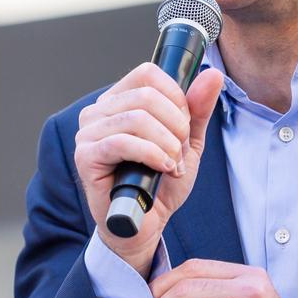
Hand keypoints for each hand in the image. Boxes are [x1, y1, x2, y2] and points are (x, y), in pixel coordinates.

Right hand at [74, 63, 223, 275]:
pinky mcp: (85, 156)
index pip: (149, 73)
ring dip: (167, 145)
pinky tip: (163, 169)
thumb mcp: (188, 141)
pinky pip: (123, 142)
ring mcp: (88, 132)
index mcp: (120, 99)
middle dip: (176, 126)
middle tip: (180, 152)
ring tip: (172, 165)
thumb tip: (212, 74)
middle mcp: (98, 110)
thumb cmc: (161, 182)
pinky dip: (153, 155)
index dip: (176, 98)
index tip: (184, 127)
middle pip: (147, 95)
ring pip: (138, 118)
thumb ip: (198, 108)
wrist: (146, 223)